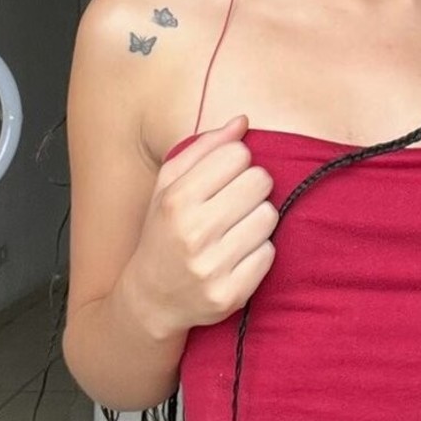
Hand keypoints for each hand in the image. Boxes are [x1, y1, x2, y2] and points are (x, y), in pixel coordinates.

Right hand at [127, 115, 278, 335]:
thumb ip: (204, 148)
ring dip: (258, 218)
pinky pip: (270, 253)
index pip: (238, 154)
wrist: (150, 299)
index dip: (237, 162)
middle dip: (253, 187)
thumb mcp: (169, 185)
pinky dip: (259, 251)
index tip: (225, 176)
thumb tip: (243, 121)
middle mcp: (193, 233)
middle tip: (236, 202)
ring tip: (235, 229)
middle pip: (260, 181)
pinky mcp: (230, 295)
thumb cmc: (163, 231)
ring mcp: (212, 267)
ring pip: (270, 216)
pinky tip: (237, 255)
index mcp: (176, 200)